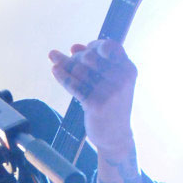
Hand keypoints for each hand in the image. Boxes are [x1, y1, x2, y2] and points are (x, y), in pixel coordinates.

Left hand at [49, 39, 140, 182]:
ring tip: (55, 60)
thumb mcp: (111, 82)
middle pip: (90, 57)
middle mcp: (121, 79)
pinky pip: (74, 85)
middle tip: (68, 62)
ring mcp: (110, 92)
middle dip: (76, 57)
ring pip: (80, 71)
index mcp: (128, 69)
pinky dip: (62, 76)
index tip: (82, 51)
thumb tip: (74, 47)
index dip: (93, 46)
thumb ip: (96, 63)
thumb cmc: (112, 106)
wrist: (115, 136)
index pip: (109, 47)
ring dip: (64, 64)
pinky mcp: (96, 104)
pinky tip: (54, 70)